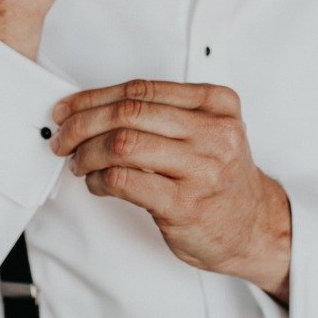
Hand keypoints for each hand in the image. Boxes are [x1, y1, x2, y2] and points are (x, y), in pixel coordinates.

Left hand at [50, 78, 291, 297]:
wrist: (255, 227)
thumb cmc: (220, 178)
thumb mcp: (207, 131)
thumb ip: (163, 114)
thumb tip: (92, 108)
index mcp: (217, 103)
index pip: (141, 90)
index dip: (94, 98)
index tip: (68, 109)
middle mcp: (213, 132)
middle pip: (128, 113)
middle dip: (82, 124)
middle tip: (62, 137)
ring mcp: (201, 169)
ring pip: (122, 144)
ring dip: (87, 153)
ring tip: (79, 163)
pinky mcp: (185, 205)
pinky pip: (123, 181)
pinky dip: (99, 180)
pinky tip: (97, 183)